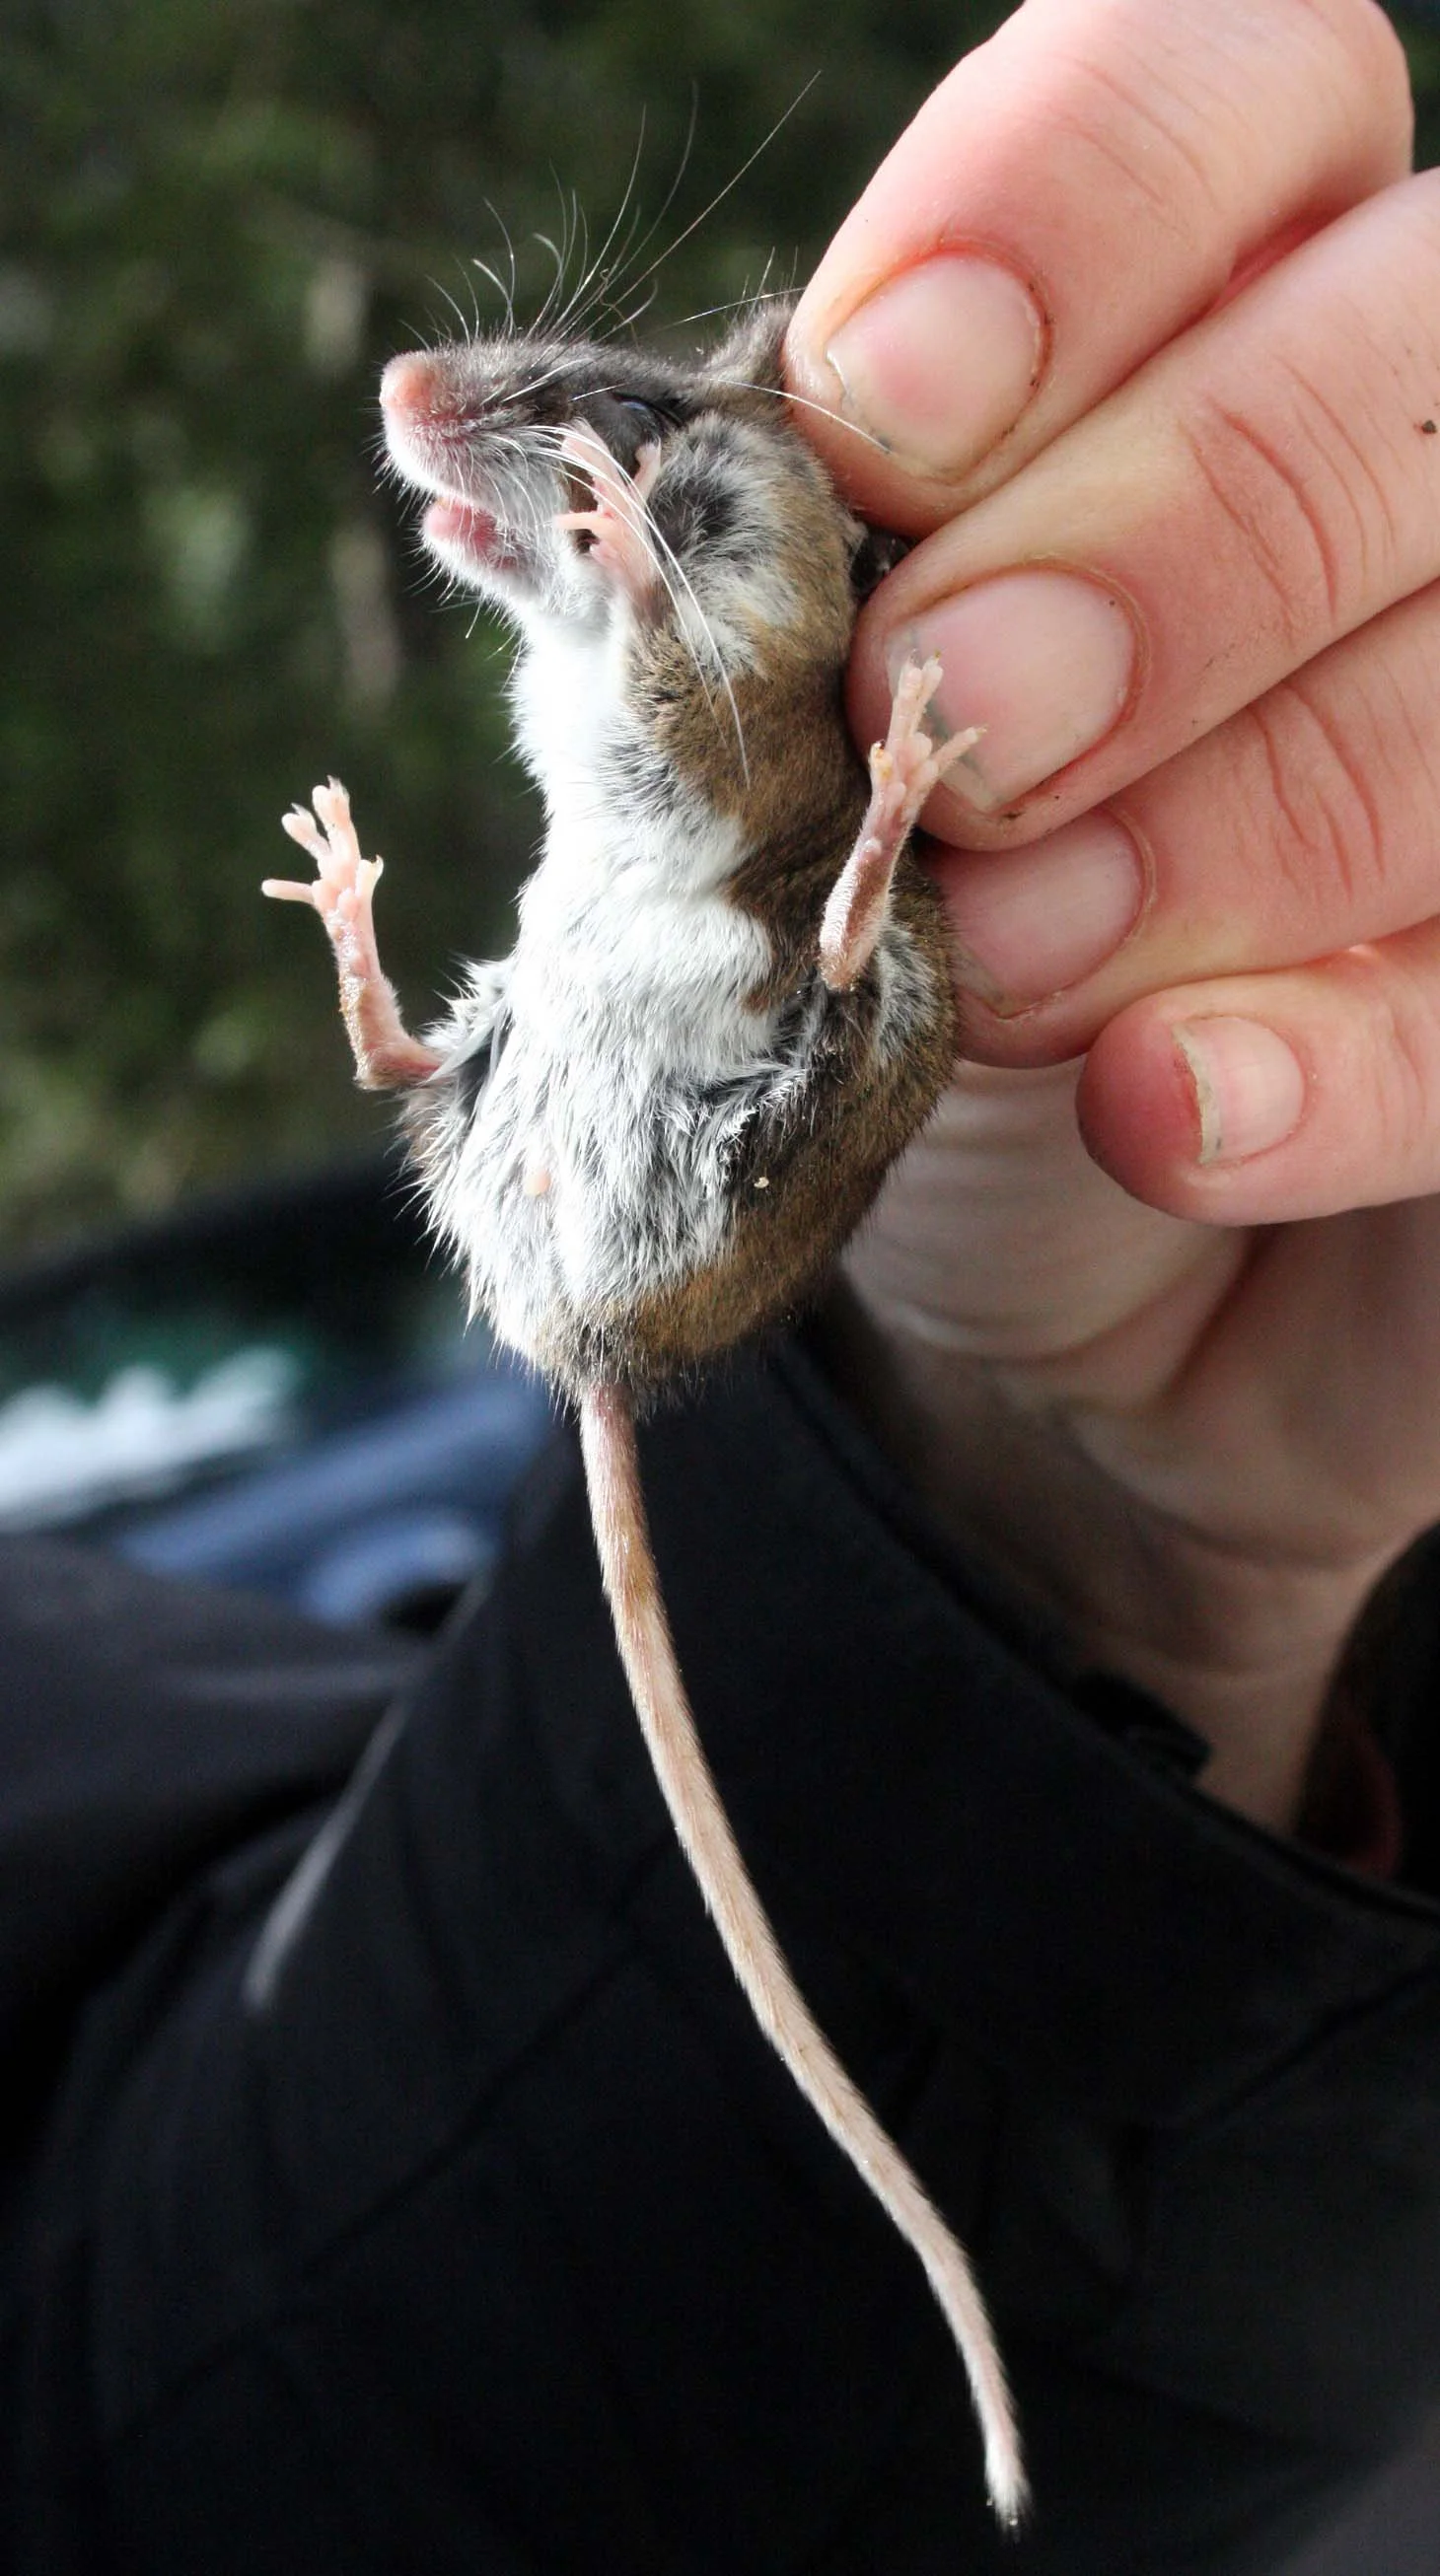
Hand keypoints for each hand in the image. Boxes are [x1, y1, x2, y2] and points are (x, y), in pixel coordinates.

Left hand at [785, 0, 1432, 1833]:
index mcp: (1209, 289)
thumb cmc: (887, 929)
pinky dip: (1327, 1056)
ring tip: (1011, 963)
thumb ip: (713, 598)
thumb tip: (455, 442)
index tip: (876, 412)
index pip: (1235, 79)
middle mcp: (1401, 454)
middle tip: (952, 719)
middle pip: (1395, 353)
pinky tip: (1160, 1114)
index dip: (1078, 204)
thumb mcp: (769, 747)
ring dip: (1217, 822)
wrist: (1041, 1236)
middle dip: (1153, 538)